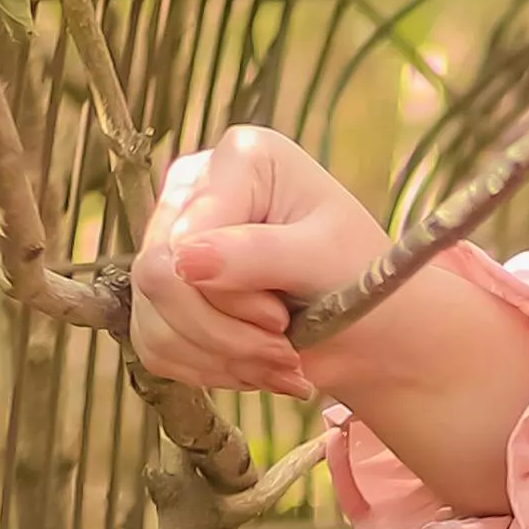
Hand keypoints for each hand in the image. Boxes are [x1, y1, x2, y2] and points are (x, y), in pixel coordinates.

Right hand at [128, 123, 393, 401]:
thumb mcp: (323, 260)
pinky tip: (252, 367)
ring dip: (220, 358)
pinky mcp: (166, 294)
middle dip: (223, 332)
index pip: (185, 237)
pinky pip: (155, 346)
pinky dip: (207, 369)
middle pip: (158, 277)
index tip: (282, 317)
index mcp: (239, 160)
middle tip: (282, 349)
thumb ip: (257, 254)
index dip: (227, 294)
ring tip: (277, 361)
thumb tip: (183, 260)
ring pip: (152, 319)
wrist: (376, 330)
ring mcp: (172, 241)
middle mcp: (195, 191)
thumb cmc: (361, 280)